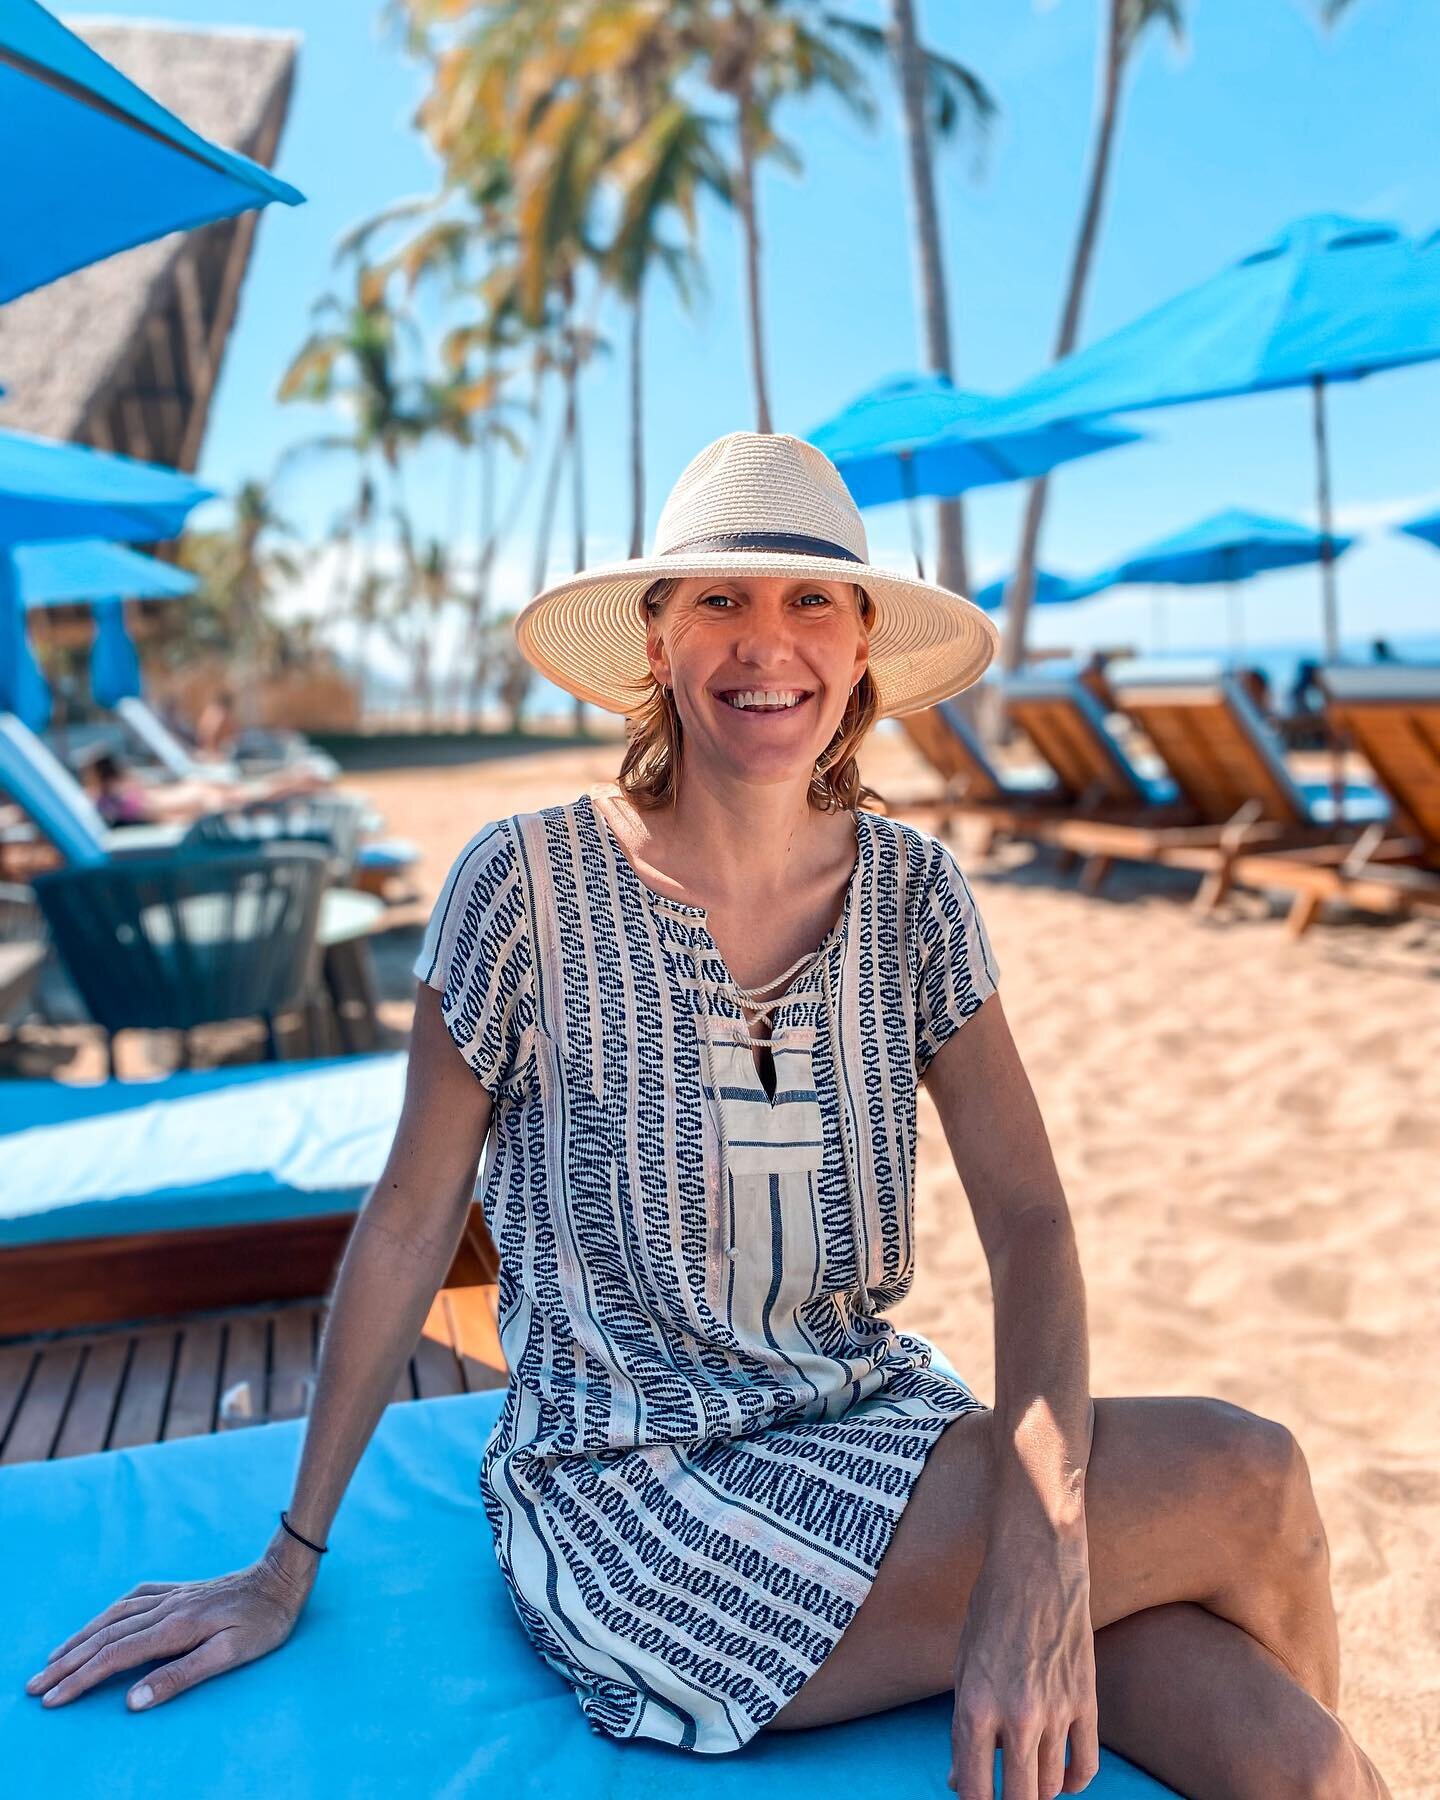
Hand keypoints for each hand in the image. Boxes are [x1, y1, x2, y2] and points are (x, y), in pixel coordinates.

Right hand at [23, 1535, 316, 1713]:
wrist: (283, 1576)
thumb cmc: (263, 1622)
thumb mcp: (230, 1655)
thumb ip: (181, 1676)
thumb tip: (133, 1701)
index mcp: (174, 1628)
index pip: (114, 1657)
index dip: (80, 1679)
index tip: (52, 1699)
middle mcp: (166, 1608)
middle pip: (105, 1638)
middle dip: (67, 1663)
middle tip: (35, 1686)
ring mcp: (172, 1596)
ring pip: (114, 1617)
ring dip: (81, 1638)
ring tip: (54, 1658)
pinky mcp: (181, 1591)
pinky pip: (133, 1600)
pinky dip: (109, 1614)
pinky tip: (102, 1621)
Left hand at [948, 1531, 1099, 1799]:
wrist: (1035, 1564)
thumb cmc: (990, 1610)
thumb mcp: (963, 1665)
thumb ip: (962, 1728)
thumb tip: (958, 1781)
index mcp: (976, 1704)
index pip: (974, 1789)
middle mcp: (1017, 1714)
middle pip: (1019, 1799)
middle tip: (1004, 1796)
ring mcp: (1056, 1710)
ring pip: (1052, 1786)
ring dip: (1039, 1791)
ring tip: (1028, 1779)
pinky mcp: (1086, 1700)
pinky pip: (1086, 1764)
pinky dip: (1075, 1782)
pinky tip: (1063, 1780)